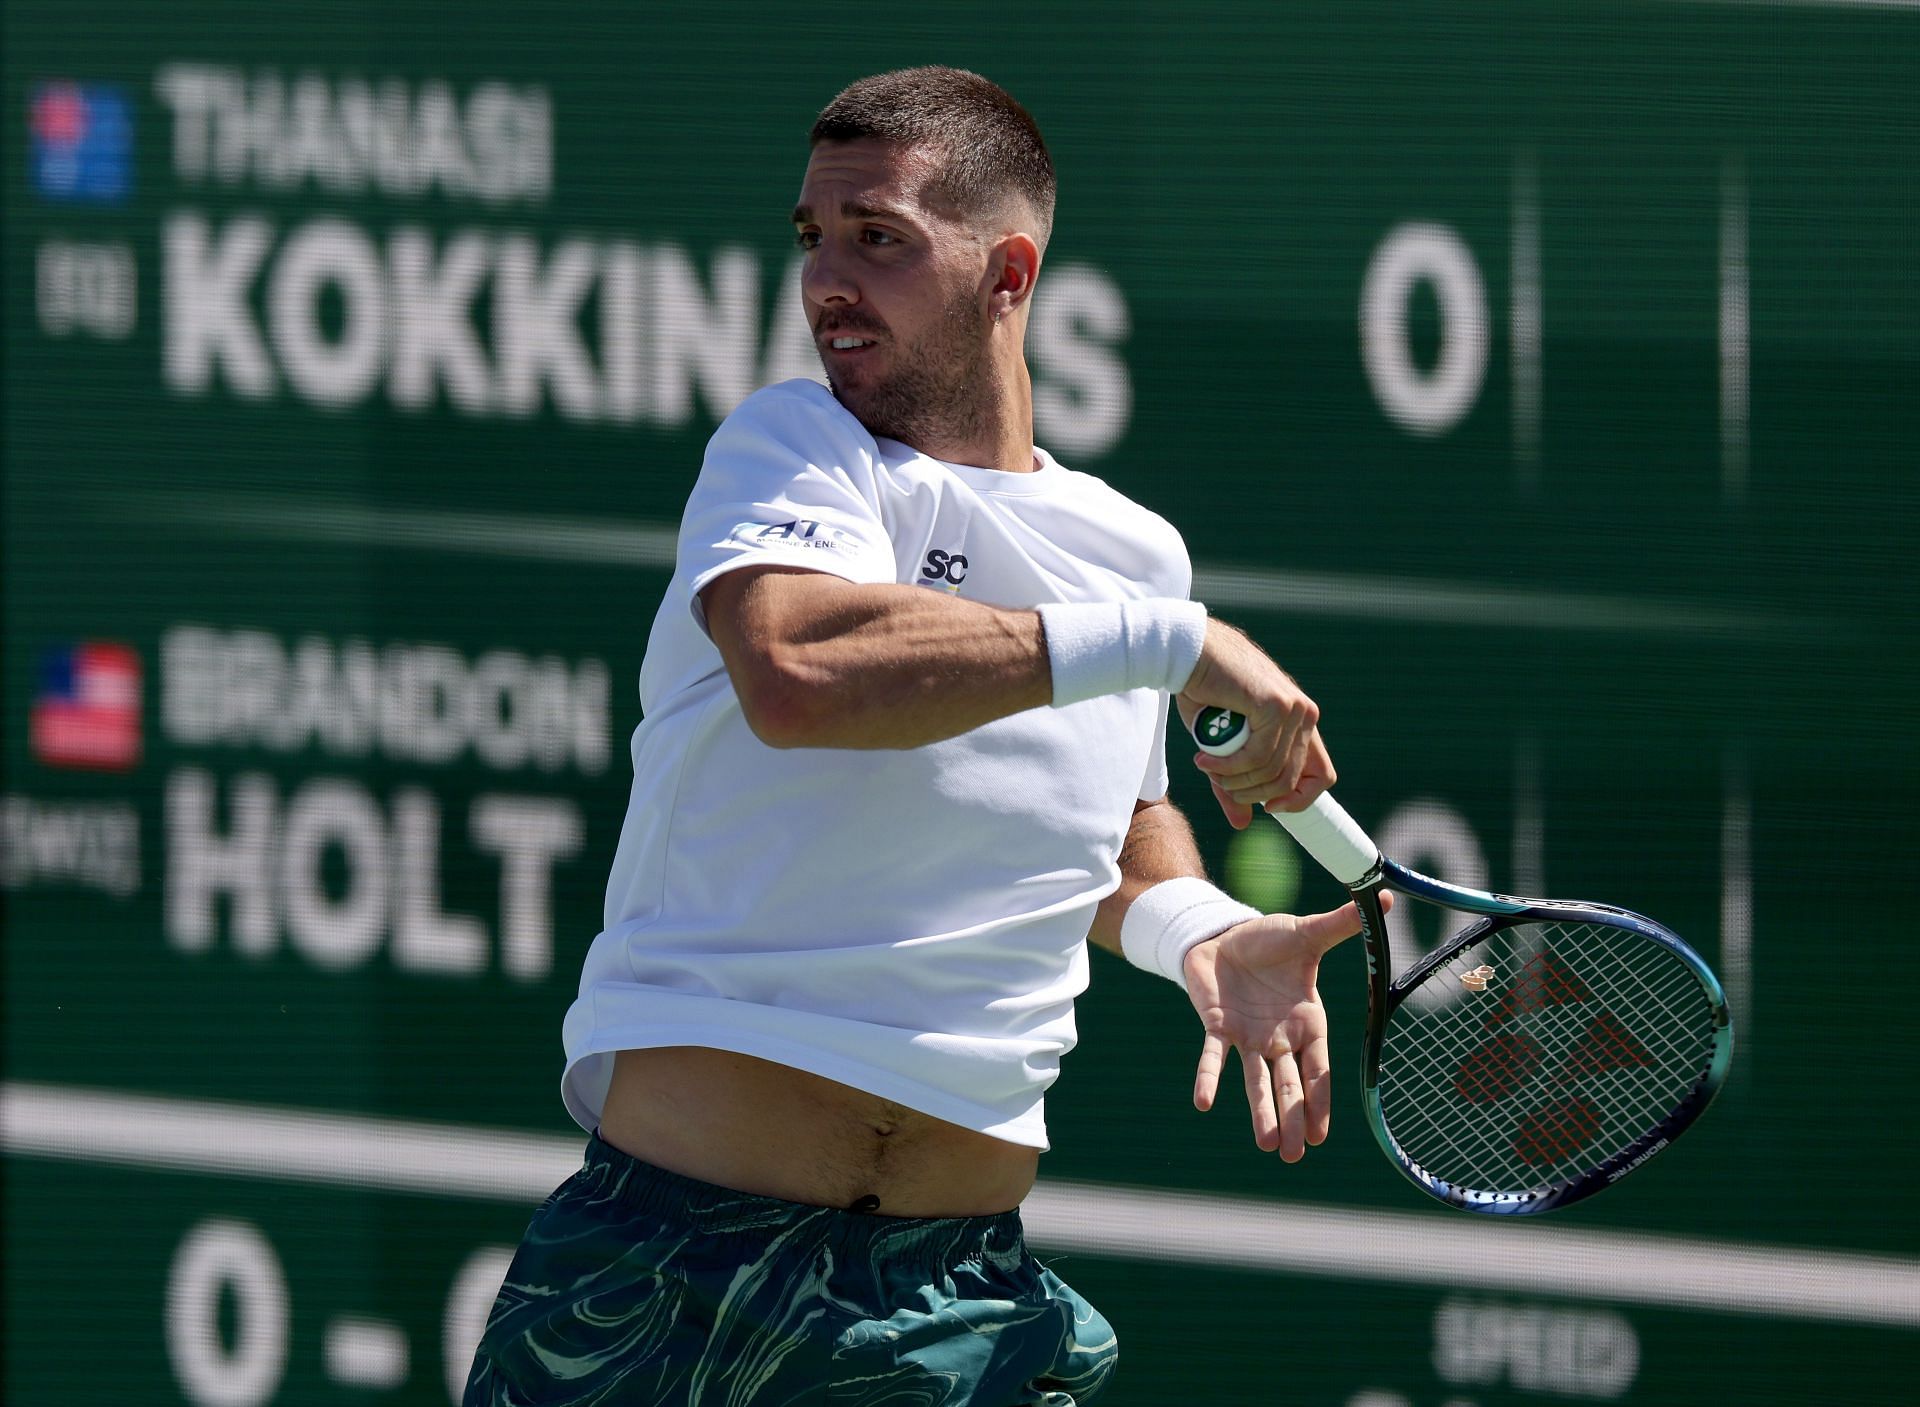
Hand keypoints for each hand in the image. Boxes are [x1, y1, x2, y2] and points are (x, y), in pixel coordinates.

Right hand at [1176, 620, 1332, 828]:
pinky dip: (1228, 765)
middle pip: (1291, 779)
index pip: (1321, 775)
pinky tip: (1205, 760)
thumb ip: (1235, 782)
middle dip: (1251, 792)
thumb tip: (1243, 823)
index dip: (1299, 800)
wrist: (1190, 654)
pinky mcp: (1276, 705)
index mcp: (1300, 723)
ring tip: (1207, 767)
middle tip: (1219, 784)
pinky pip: (1257, 755)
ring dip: (1234, 779)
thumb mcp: (1221, 748)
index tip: (1267, 808)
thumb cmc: (1204, 693)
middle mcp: (1305, 715)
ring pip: (1272, 770)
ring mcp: (1294, 709)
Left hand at [1181, 894, 1390, 1160]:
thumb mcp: (1307, 932)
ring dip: (1261, 1113)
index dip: (1321, 1099)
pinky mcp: (1218, 1026)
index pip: (1318, 1067)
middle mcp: (1280, 1038)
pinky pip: (1213, 1056)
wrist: (1225, 934)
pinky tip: (1202, 1103)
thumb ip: (1341, 924)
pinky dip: (1209, 1078)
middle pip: (1290, 1085)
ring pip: (1257, 1081)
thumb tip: (1381, 896)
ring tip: (1270, 1147)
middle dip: (1295, 1119)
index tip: (1325, 1135)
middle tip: (1297, 1155)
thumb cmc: (1271, 941)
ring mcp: (1249, 1036)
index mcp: (1308, 1022)